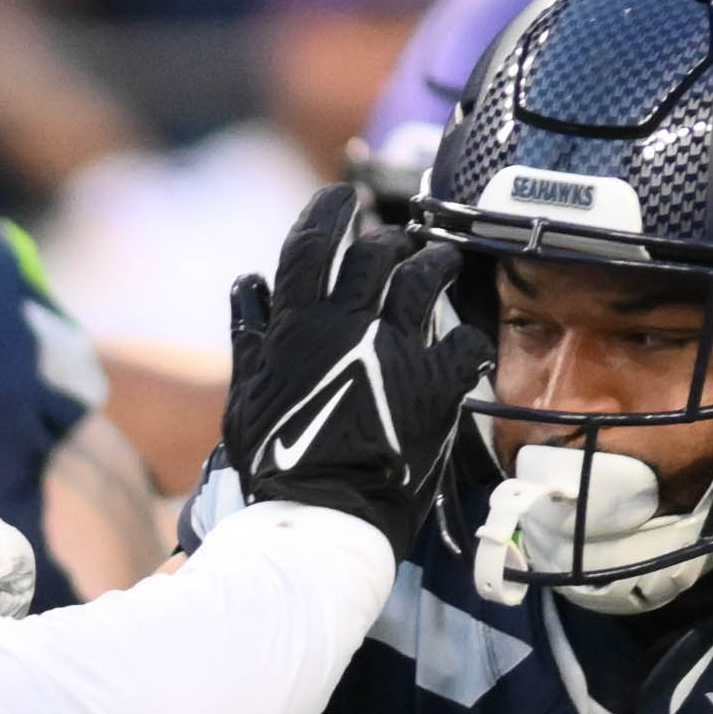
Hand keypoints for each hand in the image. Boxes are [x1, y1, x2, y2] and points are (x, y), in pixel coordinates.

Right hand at [219, 184, 481, 552]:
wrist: (322, 515)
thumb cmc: (276, 464)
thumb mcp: (245, 396)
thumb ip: (250, 335)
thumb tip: (249, 286)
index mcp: (297, 323)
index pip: (314, 242)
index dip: (328, 211)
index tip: (341, 198)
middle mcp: (349, 322)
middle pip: (377, 252)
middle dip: (390, 241)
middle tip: (398, 245)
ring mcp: (397, 347)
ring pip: (424, 278)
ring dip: (435, 264)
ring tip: (443, 262)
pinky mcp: (437, 382)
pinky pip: (464, 340)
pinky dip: (466, 337)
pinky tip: (467, 342)